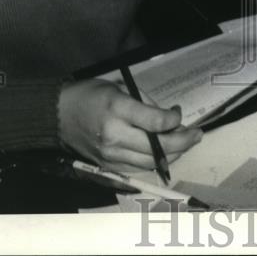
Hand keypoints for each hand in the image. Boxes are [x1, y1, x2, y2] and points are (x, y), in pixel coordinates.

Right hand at [58, 79, 202, 170]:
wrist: (59, 115)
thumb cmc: (91, 95)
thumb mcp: (120, 88)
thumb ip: (145, 103)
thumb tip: (169, 118)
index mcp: (117, 109)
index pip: (155, 122)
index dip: (174, 121)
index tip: (179, 114)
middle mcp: (114, 136)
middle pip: (158, 147)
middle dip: (184, 141)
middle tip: (197, 134)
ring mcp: (111, 155)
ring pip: (151, 162)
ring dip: (174, 154)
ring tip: (186, 143)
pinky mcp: (108, 166)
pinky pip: (139, 169)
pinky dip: (156, 162)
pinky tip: (166, 152)